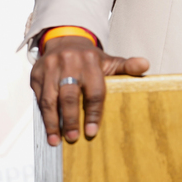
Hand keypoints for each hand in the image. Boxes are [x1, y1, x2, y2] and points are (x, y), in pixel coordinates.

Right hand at [30, 36, 148, 145]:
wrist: (65, 41)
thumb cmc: (89, 58)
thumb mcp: (109, 61)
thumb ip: (126, 66)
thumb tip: (145, 65)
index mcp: (90, 60)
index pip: (93, 91)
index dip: (93, 113)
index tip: (92, 131)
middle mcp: (69, 62)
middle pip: (69, 96)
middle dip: (71, 120)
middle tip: (74, 138)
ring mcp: (50, 67)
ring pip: (50, 99)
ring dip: (53, 122)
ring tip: (57, 140)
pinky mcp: (36, 73)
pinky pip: (39, 98)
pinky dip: (43, 116)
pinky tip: (49, 130)